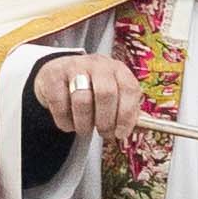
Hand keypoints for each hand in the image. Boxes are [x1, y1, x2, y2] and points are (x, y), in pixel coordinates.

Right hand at [30, 50, 150, 144]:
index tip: (121, 133)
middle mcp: (98, 64)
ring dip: (84, 124)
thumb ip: (127, 111)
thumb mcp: (113, 94)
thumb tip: (144, 128)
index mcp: (118, 69)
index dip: (127, 115)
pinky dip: (65, 121)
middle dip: (105, 121)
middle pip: (105, 94)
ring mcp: (74, 67)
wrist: (58, 74)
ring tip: (84, 130)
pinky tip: (69, 123)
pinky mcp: (53, 75)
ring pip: (82, 100)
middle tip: (103, 134)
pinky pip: (60, 104)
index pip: (129, 89)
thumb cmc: (92, 89)